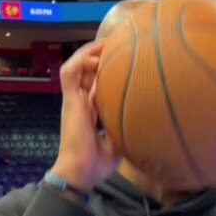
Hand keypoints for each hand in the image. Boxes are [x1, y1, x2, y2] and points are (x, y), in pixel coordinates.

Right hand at [50, 41, 120, 192]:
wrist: (80, 172)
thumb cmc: (97, 163)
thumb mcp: (118, 141)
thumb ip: (125, 127)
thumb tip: (146, 121)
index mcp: (89, 110)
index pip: (95, 83)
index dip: (105, 70)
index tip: (123, 60)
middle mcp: (80, 102)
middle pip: (84, 70)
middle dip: (97, 54)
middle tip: (117, 44)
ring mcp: (73, 100)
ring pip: (74, 66)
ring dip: (87, 53)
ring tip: (105, 44)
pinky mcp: (69, 101)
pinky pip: (69, 73)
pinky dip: (80, 61)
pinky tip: (95, 57)